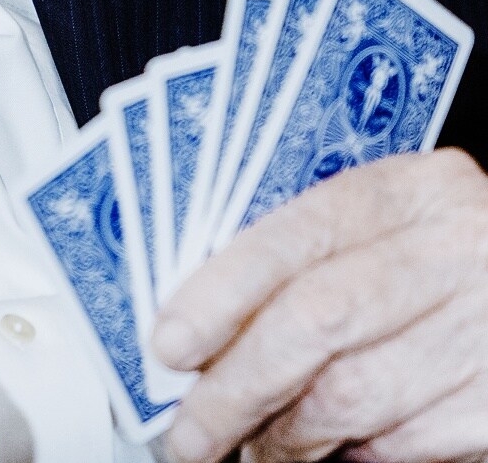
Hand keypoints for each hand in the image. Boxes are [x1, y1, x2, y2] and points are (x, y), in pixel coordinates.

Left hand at [150, 149, 487, 461]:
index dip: (220, 294)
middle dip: (238, 385)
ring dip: (287, 436)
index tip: (169, 343)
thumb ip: (315, 255)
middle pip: (317, 321)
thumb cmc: (450, 256)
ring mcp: (485, 329)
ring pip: (353, 397)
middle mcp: (456, 252)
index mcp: (414, 191)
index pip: (296, 237)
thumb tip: (205, 320)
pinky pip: (403, 445)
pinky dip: (352, 455)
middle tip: (192, 431)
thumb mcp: (394, 225)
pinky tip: (329, 449)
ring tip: (256, 447)